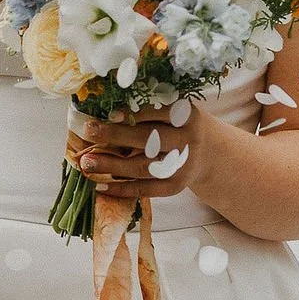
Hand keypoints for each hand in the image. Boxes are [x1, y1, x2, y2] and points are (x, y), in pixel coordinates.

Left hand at [69, 105, 206, 203]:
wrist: (211, 153)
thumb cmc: (181, 126)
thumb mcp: (176, 111)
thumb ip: (151, 111)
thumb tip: (105, 114)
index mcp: (187, 116)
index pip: (160, 112)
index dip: (135, 113)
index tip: (110, 113)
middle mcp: (187, 140)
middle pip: (150, 139)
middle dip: (116, 135)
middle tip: (89, 131)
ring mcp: (182, 165)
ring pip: (143, 167)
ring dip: (112, 166)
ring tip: (87, 162)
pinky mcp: (176, 186)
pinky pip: (146, 189)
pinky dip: (122, 189)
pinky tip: (100, 187)